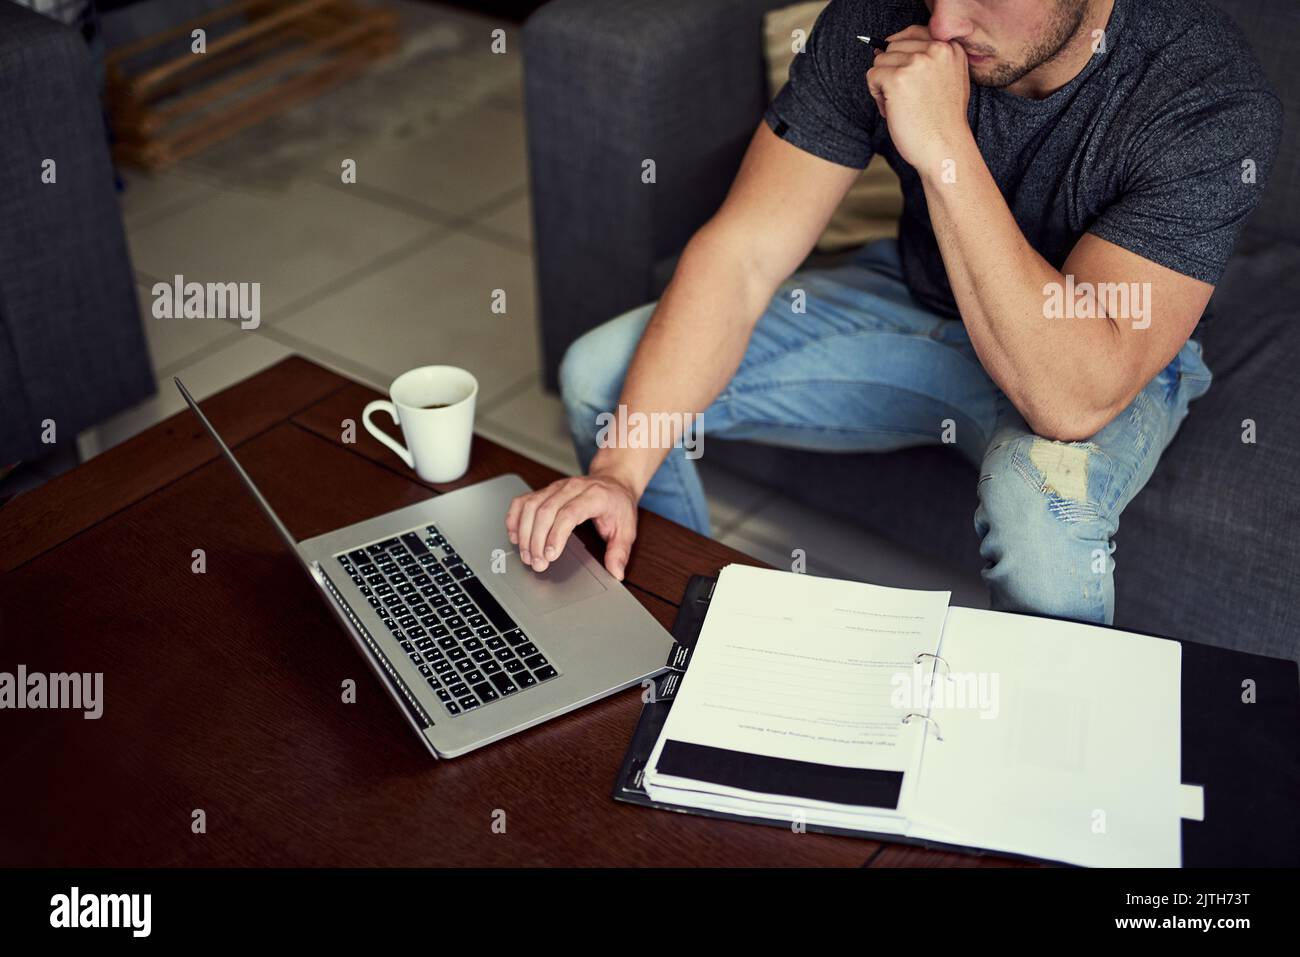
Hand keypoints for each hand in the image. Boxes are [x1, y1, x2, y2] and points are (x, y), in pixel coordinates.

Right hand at [505, 471, 639, 579]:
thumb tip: (616, 573)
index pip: (570, 513)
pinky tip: (515, 535)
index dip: (557, 535)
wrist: (613, 481)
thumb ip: (620, 552)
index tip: (550, 556)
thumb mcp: (627, 528)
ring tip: (526, 556)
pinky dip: (515, 518)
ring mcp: (556, 487)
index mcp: (594, 496)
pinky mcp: (545, 490)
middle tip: (537, 564)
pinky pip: (523, 500)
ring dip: (524, 532)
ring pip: (532, 505)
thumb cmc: (617, 504)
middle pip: (546, 511)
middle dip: (537, 540)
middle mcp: (572, 488)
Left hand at [866, 26, 970, 173]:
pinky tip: (893, 110)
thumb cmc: (943, 122)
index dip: (902, 54)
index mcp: (951, 48)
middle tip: (907, 98)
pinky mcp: (897, 78)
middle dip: (893, 71)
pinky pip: (872, 76)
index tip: (905, 76)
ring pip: (880, 61)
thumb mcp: (949, 80)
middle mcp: (936, 50)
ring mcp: (916, 62)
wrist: (946, 148)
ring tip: (902, 106)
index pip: (913, 32)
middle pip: (893, 46)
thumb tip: (882, 48)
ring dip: (884, 85)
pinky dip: (876, 95)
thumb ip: (928, 59)